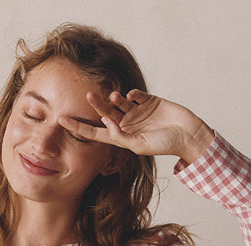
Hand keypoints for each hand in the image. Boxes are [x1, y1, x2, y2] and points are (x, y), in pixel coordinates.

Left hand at [59, 89, 214, 163]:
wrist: (188, 135)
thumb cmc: (164, 145)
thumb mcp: (140, 146)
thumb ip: (122, 137)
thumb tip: (106, 123)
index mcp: (122, 137)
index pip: (95, 133)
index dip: (79, 127)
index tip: (62, 121)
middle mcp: (127, 124)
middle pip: (105, 113)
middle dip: (96, 106)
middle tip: (89, 96)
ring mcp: (138, 112)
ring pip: (119, 102)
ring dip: (114, 99)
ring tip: (114, 97)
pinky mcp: (149, 101)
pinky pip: (135, 94)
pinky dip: (131, 94)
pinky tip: (131, 96)